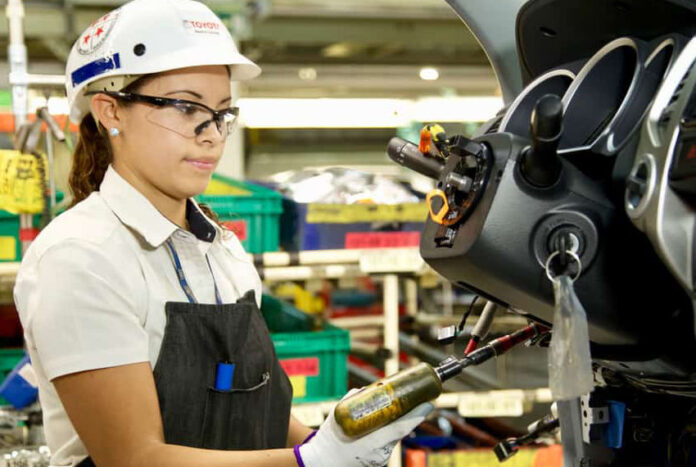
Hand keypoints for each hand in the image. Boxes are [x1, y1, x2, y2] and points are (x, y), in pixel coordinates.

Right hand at [296, 390, 432, 466]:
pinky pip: (387, 443)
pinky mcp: (379, 462)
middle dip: (413, 415)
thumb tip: (366, 389)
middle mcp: (379, 454)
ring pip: (395, 437)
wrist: (322, 463)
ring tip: (408, 407)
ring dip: (401, 423)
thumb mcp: (337, 417)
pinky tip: (391, 421)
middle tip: (424, 400)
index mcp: (370, 444)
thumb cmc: (329, 440)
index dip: (416, 416)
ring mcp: (380, 460)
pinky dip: (389, 432)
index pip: (400, 429)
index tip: (429, 404)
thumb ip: (352, 400)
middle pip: (401, 431)